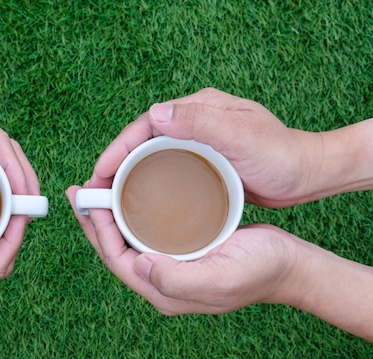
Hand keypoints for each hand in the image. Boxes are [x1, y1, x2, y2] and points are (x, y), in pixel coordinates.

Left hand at [66, 186, 303, 314]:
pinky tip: (129, 197)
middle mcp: (161, 281)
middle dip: (95, 222)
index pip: (116, 260)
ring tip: (96, 190)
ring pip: (128, 240)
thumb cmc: (260, 269)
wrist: (290, 265)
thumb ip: (176, 280)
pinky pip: (145, 233)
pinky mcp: (181, 252)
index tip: (87, 201)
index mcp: (163, 291)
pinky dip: (131, 215)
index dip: (98, 231)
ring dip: (110, 216)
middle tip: (79, 192)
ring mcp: (170, 267)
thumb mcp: (220, 278)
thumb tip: (138, 265)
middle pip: (115, 250)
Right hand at [90, 88, 318, 207]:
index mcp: (197, 109)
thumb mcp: (242, 137)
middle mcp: (192, 123)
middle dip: (114, 165)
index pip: (144, 126)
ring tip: (109, 201)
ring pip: (150, 158)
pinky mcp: (201, 163)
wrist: (308, 174)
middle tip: (95, 192)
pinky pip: (165, 171)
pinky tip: (140, 203)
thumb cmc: (280, 155)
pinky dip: (147, 184)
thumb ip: (201, 121)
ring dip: (127, 176)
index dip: (117, 149)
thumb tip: (155, 114)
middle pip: (142, 142)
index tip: (98, 174)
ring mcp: (196, 144)